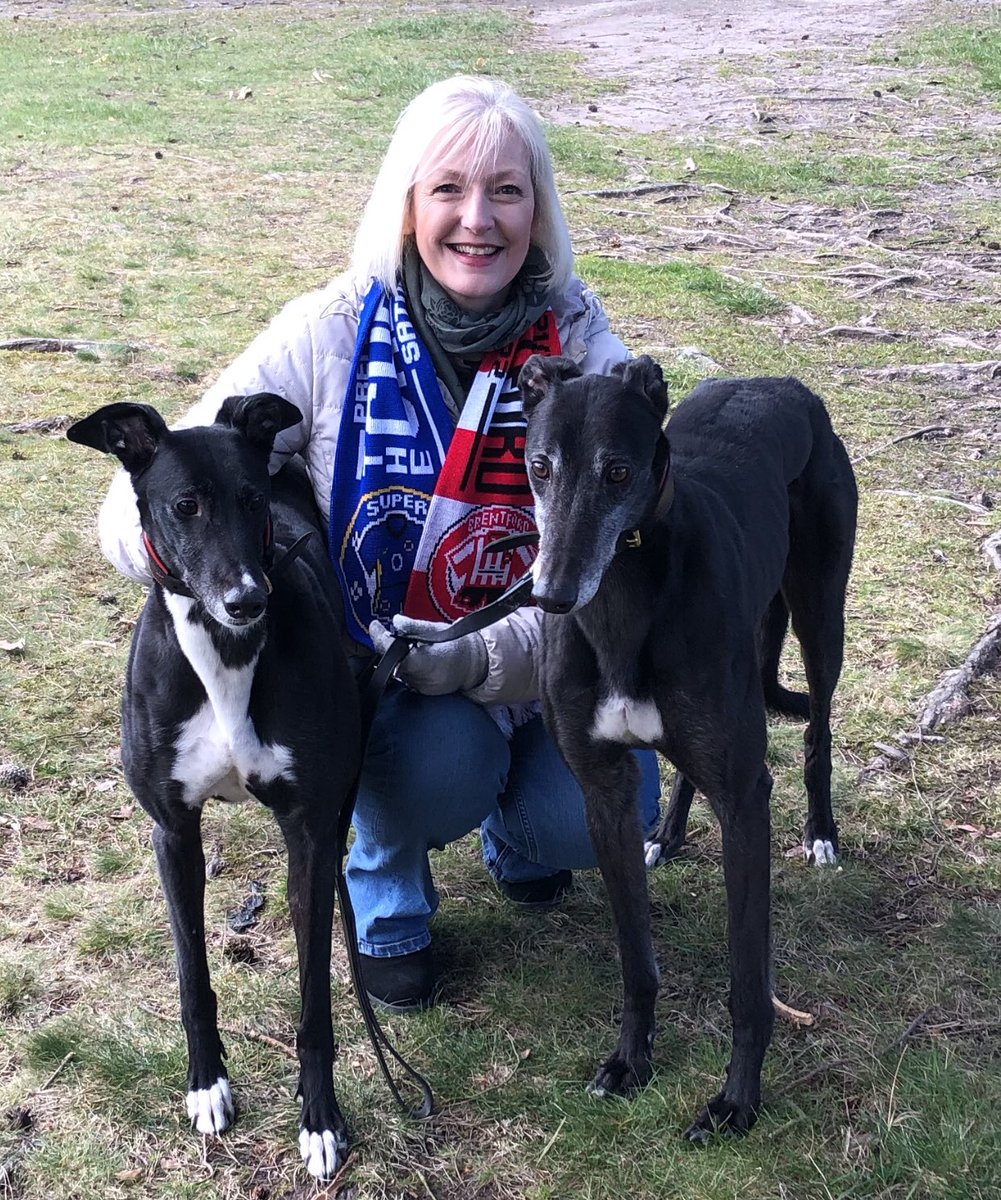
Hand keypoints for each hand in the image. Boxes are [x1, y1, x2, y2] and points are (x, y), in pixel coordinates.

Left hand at [369, 616, 487, 695]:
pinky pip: (404, 679)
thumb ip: (415, 627)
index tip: (374, 627)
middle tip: (385, 634)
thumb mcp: (438, 629)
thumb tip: (395, 621)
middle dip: (386, 648)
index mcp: (427, 661)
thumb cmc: (458, 644)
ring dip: (394, 659)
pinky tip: (409, 659)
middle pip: (392, 664)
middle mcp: (423, 679)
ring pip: (396, 673)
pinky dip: (403, 668)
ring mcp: (422, 688)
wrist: (475, 664)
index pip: (395, 653)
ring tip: (402, 646)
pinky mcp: (421, 693)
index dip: (380, 640)